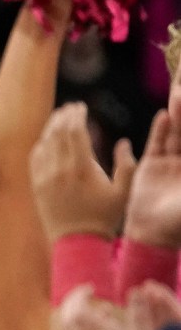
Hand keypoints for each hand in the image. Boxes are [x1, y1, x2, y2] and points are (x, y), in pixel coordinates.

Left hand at [30, 102, 135, 241]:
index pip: (75, 131)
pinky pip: (34, 158)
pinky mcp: (36, 185)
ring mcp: (45, 177)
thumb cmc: (104, 218)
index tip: (81, 106)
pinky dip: (40, 144)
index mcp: (82, 168)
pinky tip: (47, 139)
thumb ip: (128, 165)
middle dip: (63, 116)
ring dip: (51, 127)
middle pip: (57, 132)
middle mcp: (60, 170)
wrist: (76, 242)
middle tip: (70, 107)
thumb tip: (123, 142)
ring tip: (58, 118)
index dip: (76, 115)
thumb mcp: (123, 193)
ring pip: (44, 143)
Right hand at [123, 109, 180, 246]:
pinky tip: (164, 114)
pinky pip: (157, 144)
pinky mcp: (150, 167)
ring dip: (179, 115)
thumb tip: (169, 155)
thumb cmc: (179, 220)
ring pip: (177, 135)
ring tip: (179, 95)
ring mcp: (170, 164)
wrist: (152, 234)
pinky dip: (160, 130)